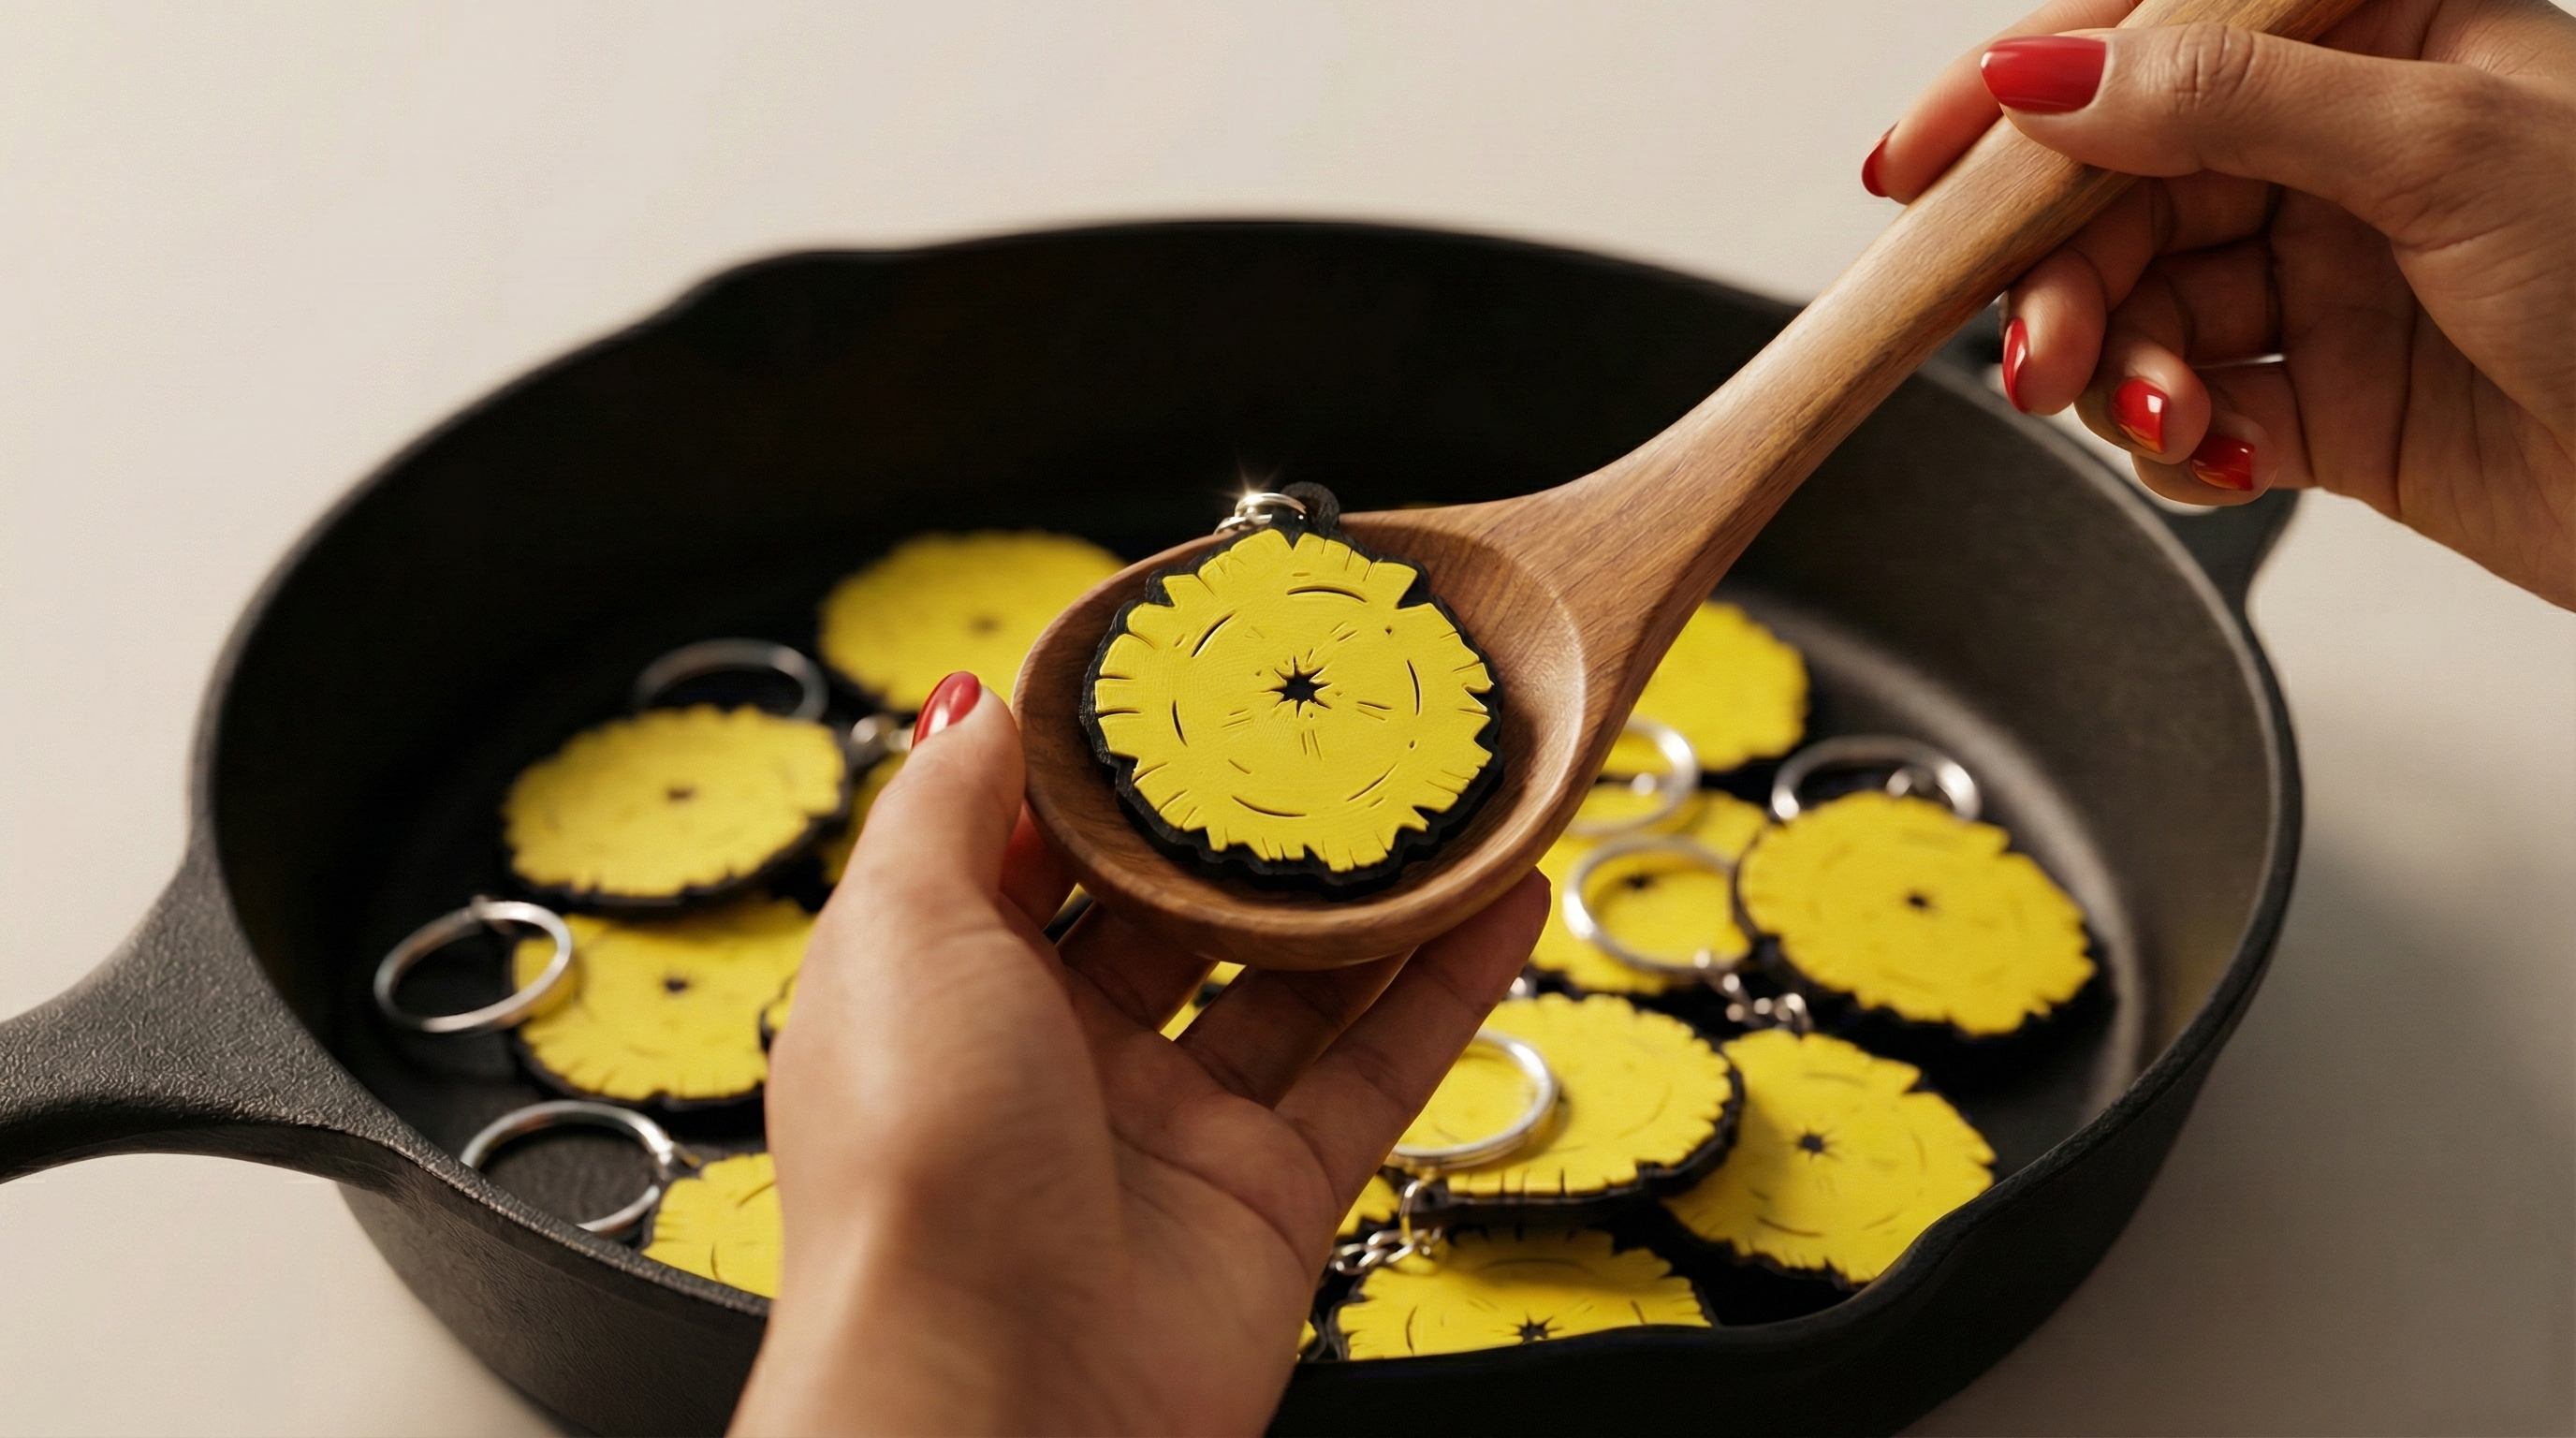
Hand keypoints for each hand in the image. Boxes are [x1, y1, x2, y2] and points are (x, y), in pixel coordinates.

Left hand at [734, 677, 1546, 1434]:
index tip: (1190, 672)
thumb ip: (943, 808)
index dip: (1109, 759)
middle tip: (1340, 717)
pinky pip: (1374, 1072)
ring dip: (1372, 890)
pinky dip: (1447, 988)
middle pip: (1178, 906)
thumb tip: (977, 700)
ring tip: (1449, 788)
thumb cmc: (916, 1172)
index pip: (1033, 841)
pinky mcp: (1270, 1196)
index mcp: (942, 985)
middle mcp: (1053, 1053)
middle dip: (1256, 820)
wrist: (999, 1401)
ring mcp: (1168, 1126)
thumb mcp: (894, 936)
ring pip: (1292, 981)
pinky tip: (1506, 899)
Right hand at [1867, 0, 2575, 606]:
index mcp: (2376, 38)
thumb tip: (2049, 75)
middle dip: (2062, 279)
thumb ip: (2224, 98)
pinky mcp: (2326, 400)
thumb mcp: (2436, 148)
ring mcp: (2329, 277)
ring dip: (2117, 371)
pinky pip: (2191, 411)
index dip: (2018, 103)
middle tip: (2038, 351)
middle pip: (2122, 196)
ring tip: (2145, 414)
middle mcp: (2340, 150)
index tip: (1914, 168)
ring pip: (2141, 310)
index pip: (2151, 42)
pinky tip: (2215, 450)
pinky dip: (2178, 442)